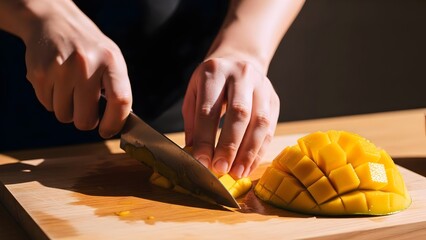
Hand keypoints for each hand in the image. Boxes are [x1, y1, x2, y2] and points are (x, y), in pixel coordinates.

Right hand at [22, 0, 131, 137]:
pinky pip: (48, 105)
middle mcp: (86, 64)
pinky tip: (57, 81)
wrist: (55, 22)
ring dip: (67, 109)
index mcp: (111, 61)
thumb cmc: (89, 48)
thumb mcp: (111, 60)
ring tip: (70, 88)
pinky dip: (53, 100)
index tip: (108, 131)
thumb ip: (117, 89)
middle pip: (86, 118)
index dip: (115, 123)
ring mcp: (61, 68)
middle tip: (85, 109)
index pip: (120, 101)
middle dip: (86, 121)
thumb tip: (119, 124)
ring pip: (64, 115)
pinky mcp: (39, 73)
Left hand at [182, 58, 279, 177]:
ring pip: (260, 122)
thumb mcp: (195, 93)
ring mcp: (262, 86)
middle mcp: (241, 75)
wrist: (239, 60)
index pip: (209, 109)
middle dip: (230, 145)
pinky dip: (259, 151)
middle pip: (239, 113)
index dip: (205, 138)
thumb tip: (196, 155)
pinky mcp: (274, 99)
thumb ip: (193, 122)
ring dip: (249, 152)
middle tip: (221, 168)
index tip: (202, 161)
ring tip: (237, 172)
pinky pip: (270, 129)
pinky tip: (249, 166)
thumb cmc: (212, 82)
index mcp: (215, 71)